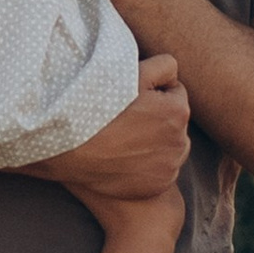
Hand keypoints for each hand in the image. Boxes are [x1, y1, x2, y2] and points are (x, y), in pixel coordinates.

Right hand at [42, 53, 191, 200]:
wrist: (72, 146)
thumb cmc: (101, 106)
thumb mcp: (132, 74)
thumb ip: (163, 66)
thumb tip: (173, 75)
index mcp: (179, 111)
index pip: (175, 94)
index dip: (152, 94)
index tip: (131, 100)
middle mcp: (181, 142)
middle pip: (173, 123)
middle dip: (157, 119)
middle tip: (126, 120)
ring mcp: (170, 167)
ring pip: (169, 147)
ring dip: (155, 143)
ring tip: (125, 140)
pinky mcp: (159, 186)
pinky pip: (161, 171)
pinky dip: (149, 167)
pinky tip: (126, 160)